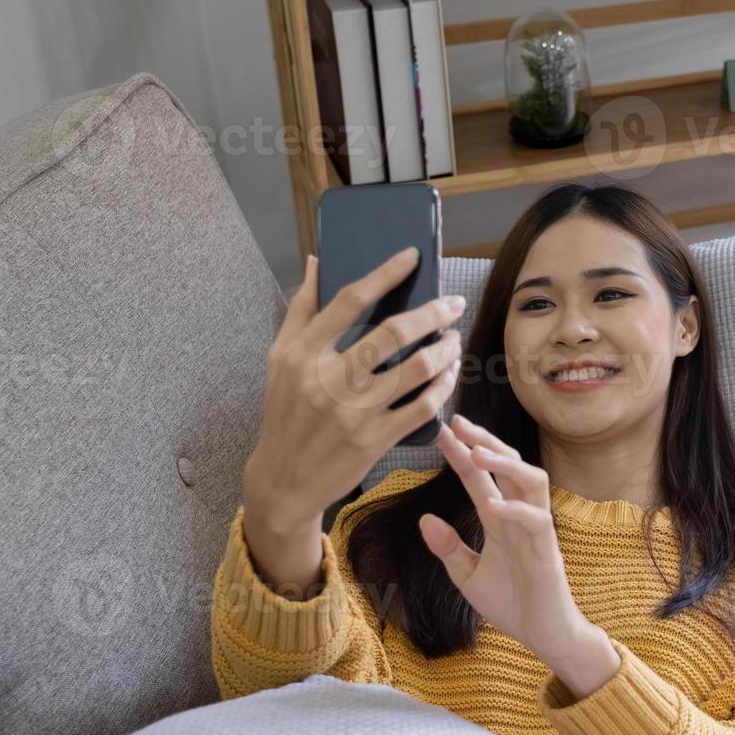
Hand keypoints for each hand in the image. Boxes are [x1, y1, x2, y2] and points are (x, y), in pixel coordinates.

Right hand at [244, 249, 465, 528]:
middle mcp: (329, 379)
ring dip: (445, 349)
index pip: (349, 300)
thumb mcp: (280, 359)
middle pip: (393, 332)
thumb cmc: (285, 412)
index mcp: (303, 352)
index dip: (385, 273)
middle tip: (453, 303)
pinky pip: (423, 407)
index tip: (412, 256)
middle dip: (433, 312)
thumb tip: (319, 261)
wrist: (285, 478)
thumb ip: (302, 309)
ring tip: (453, 339)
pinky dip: (442, 386)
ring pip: (416, 368)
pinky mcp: (375, 439)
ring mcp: (354, 411)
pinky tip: (448, 374)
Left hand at [417, 414, 596, 671]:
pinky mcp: (547, 550)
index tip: (441, 432)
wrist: (542, 634)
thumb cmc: (512, 602)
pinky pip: (537, 520)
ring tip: (477, 453)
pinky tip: (493, 505)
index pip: (479, 478)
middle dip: (485, 441)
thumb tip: (425, 519)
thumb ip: (448, 548)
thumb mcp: (467, 576)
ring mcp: (536, 530)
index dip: (461, 454)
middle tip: (459, 424)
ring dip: (505, 464)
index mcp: (499, 519)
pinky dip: (516, 510)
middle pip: (509, 465)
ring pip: (531, 480)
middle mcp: (518, 516)